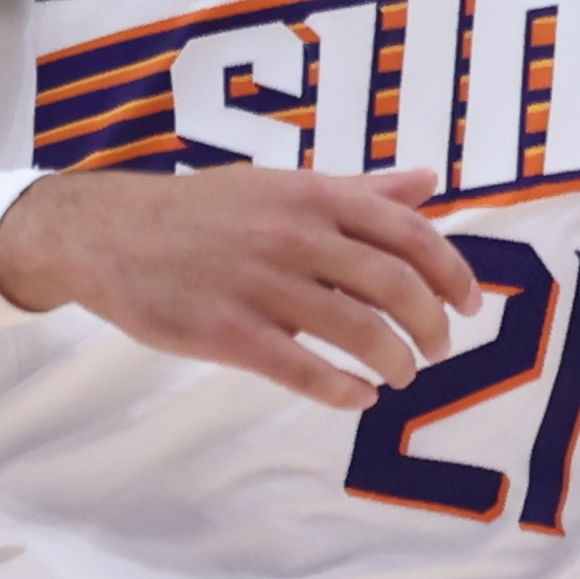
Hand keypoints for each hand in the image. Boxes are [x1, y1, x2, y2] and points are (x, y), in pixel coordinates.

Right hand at [0, 165, 485, 411]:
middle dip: (431, 325)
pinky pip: (304, 370)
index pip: (407, 233)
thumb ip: (358, 190)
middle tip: (439, 349)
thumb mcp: (282, 185)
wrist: (109, 233)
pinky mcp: (227, 332)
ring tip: (402, 375)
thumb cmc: (205, 210)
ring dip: (395, 361)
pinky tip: (359, 397)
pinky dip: (344, 390)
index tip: (470, 304)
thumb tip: (427, 181)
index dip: (450, 272)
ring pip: (357, 332)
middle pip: (394, 285)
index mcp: (313, 196)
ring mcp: (260, 285)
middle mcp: (294, 236)